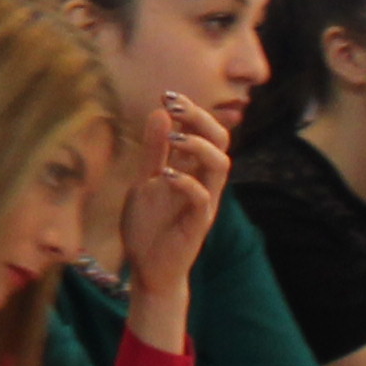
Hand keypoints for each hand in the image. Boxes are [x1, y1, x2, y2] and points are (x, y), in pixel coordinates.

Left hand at [115, 89, 229, 301]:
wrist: (147, 270)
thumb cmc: (149, 226)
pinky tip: (165, 174)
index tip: (167, 95)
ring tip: (174, 138)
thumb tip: (160, 113)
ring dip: (198, 146)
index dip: (192, 112)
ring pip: (220, 166)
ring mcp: (203, 204)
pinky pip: (202, 199)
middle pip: (220, 142)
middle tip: (175, 105)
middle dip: (201, 119)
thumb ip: (154, 152)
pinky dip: (186, 183)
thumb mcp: (145, 181)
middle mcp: (204, 183)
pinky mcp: (197, 225)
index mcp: (192, 171)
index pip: (205, 132)